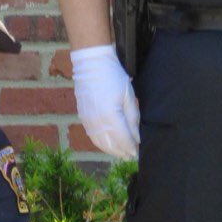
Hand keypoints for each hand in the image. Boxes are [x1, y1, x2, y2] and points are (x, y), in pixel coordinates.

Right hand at [70, 44, 139, 160]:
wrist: (91, 65)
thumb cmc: (113, 77)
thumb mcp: (128, 96)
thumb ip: (133, 119)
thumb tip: (137, 137)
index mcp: (111, 117)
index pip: (124, 140)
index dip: (131, 148)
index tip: (138, 153)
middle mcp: (97, 122)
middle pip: (111, 145)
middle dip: (122, 152)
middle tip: (132, 156)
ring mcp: (88, 121)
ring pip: (100, 143)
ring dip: (111, 150)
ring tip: (121, 153)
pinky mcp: (83, 118)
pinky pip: (92, 136)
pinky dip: (101, 143)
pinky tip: (108, 144)